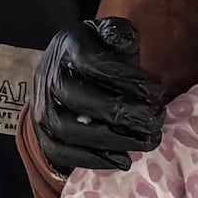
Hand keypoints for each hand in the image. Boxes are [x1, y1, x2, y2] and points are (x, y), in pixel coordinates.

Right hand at [33, 18, 162, 175]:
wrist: (63, 74)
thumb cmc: (97, 56)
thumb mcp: (108, 37)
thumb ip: (120, 37)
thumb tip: (127, 43)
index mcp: (66, 47)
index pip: (91, 63)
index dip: (125, 78)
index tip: (155, 92)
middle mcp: (48, 77)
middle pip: (78, 99)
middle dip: (121, 114)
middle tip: (153, 123)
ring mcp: (41, 107)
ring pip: (68, 130)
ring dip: (110, 140)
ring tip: (143, 143)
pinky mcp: (42, 134)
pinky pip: (61, 152)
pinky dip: (92, 160)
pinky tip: (122, 160)